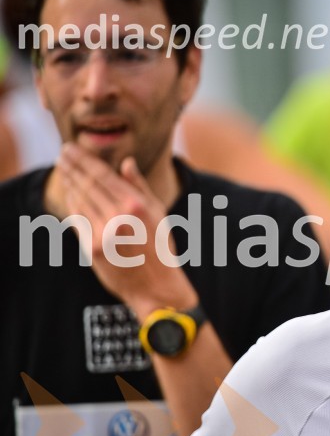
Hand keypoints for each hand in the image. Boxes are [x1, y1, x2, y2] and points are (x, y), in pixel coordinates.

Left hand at [56, 144, 197, 320]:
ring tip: (63, 170)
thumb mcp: (158, 214)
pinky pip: (77, 221)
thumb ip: (140, 187)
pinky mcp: (92, 249)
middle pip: (87, 185)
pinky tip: (70, 195)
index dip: (83, 160)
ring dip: (69, 183)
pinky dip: (72, 205)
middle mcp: (119, 217)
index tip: (70, 149)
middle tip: (62, 154)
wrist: (156, 286)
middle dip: (71, 167)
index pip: (102, 175)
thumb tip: (126, 162)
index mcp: (137, 205)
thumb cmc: (160, 248)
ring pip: (79, 201)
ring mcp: (103, 234)